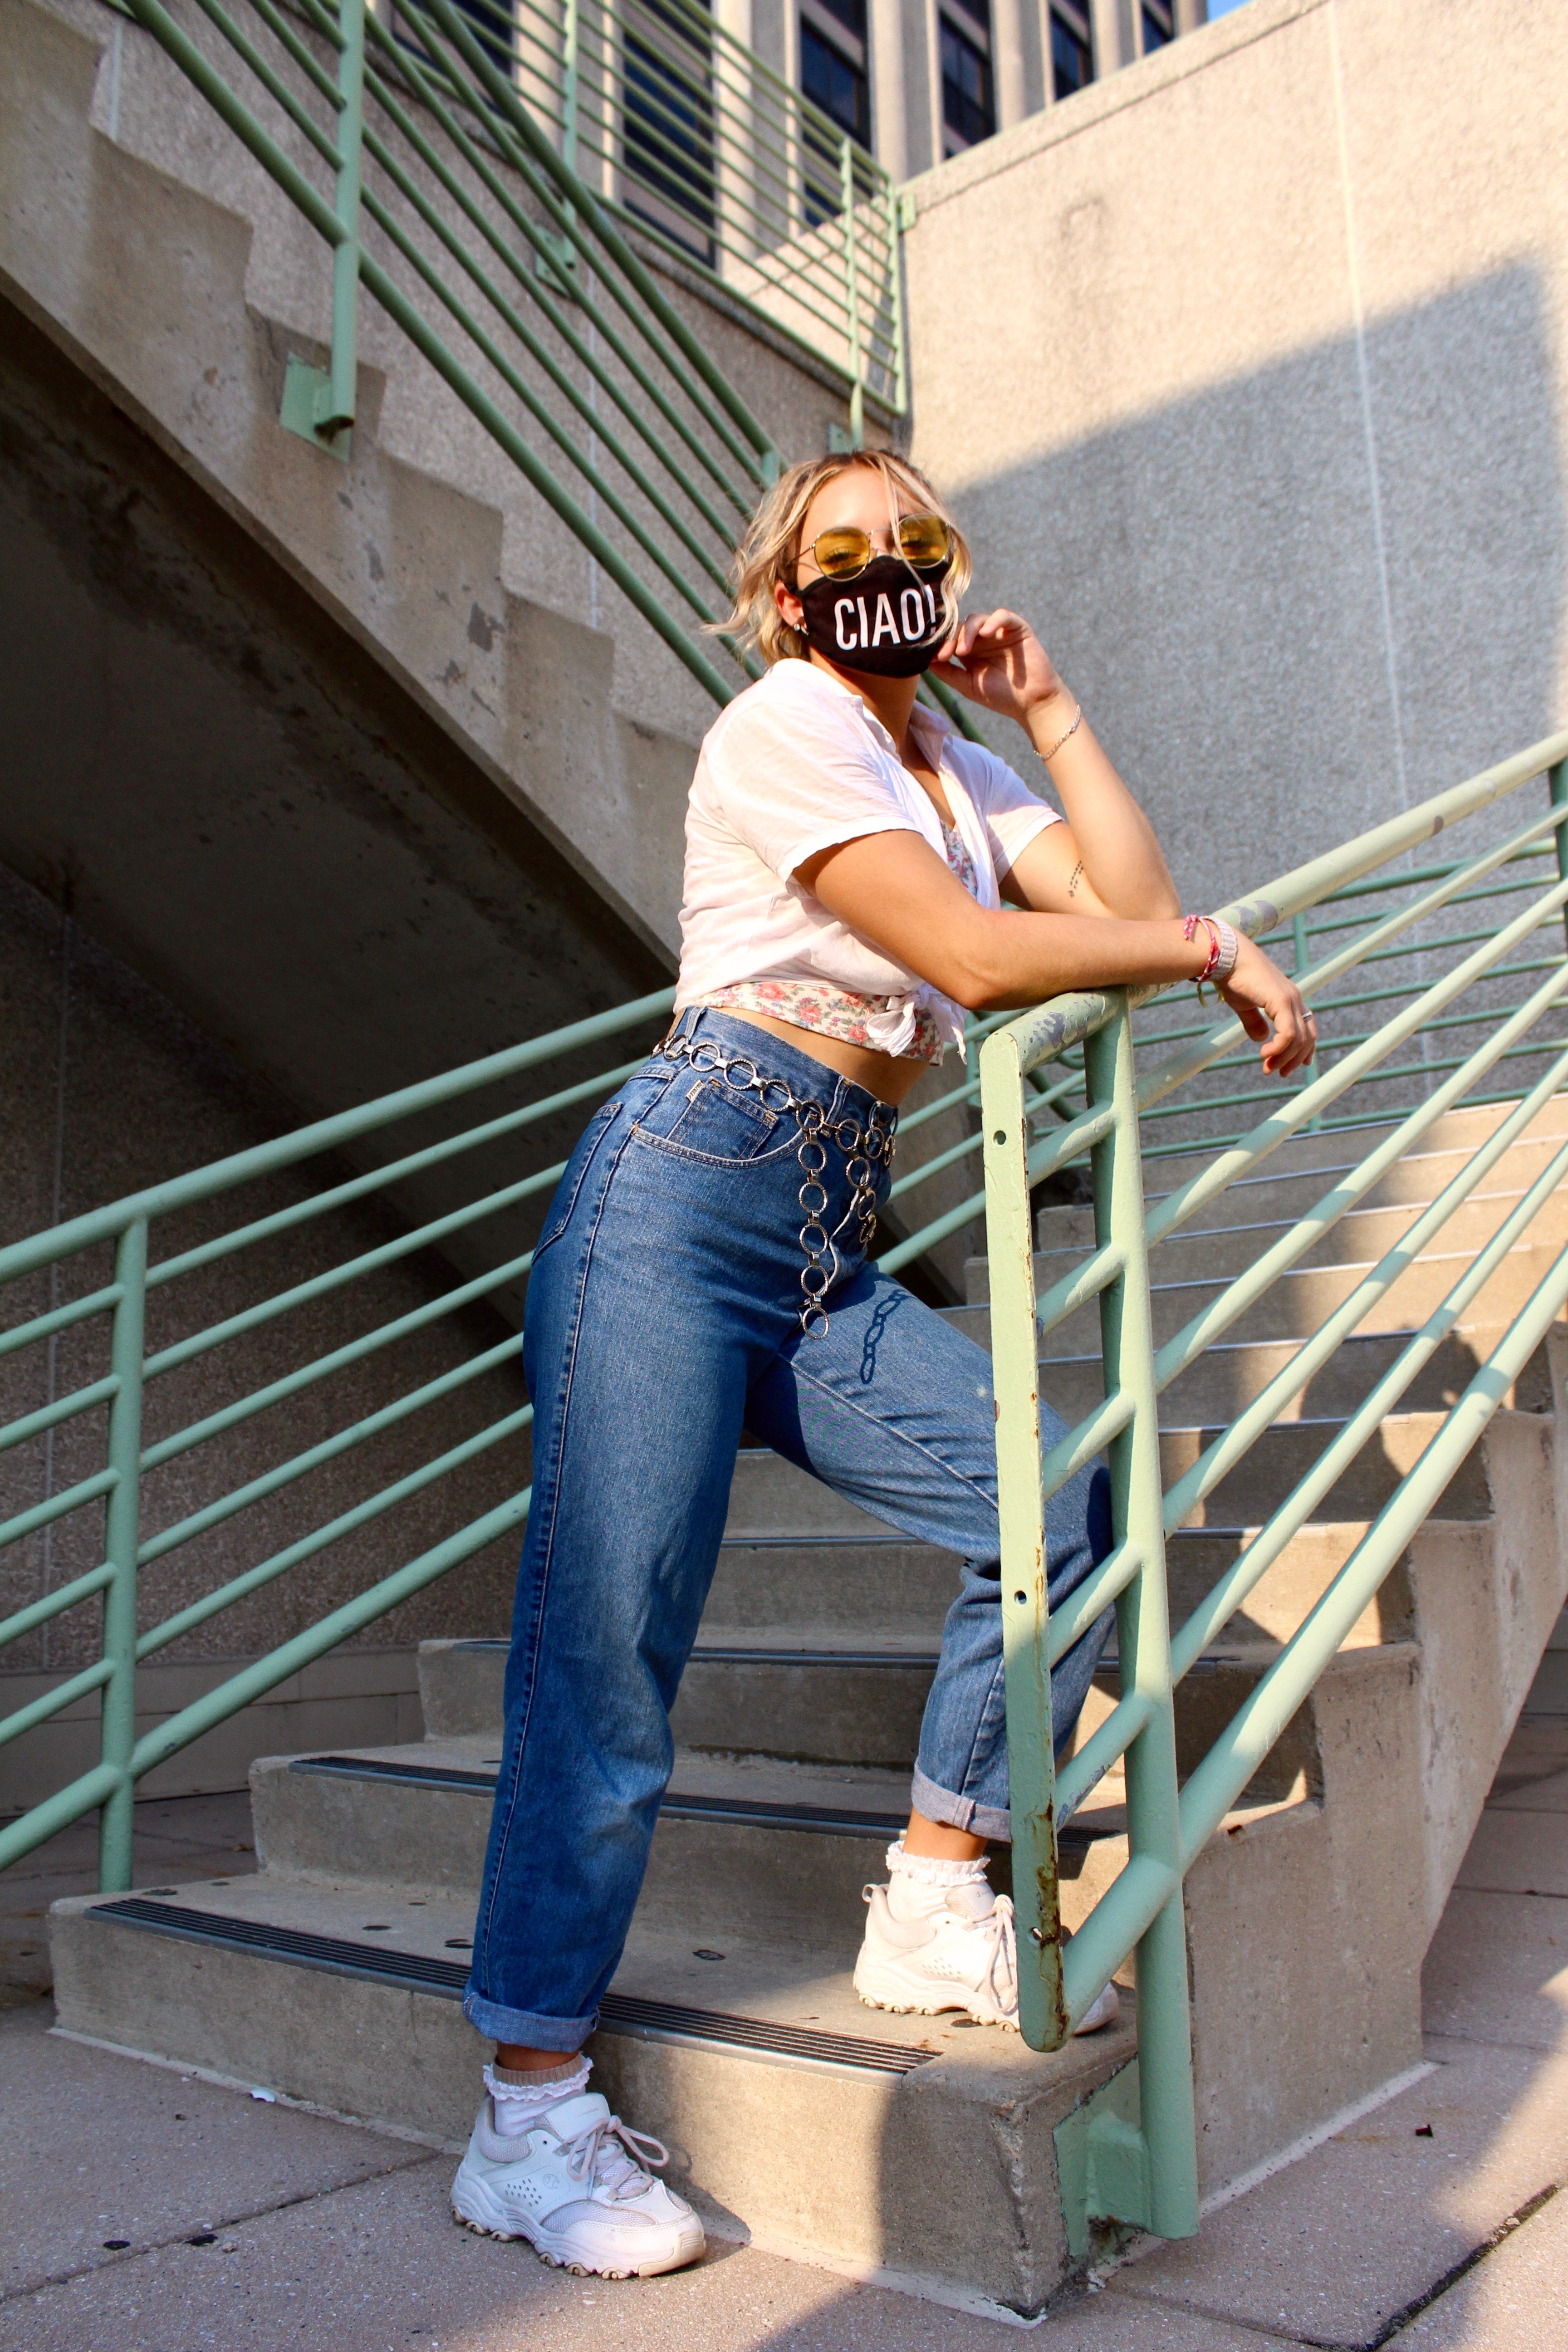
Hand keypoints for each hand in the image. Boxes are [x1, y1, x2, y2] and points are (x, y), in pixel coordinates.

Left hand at [928, 609, 1065, 728]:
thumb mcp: (968, 685)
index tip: (933, 658)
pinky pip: (1003, 615)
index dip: (940, 645)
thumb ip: (948, 672)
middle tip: (947, 655)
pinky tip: (986, 633)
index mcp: (969, 650)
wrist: (1031, 703)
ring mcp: (999, 631)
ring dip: (968, 631)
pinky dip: (993, 621)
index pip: (949, 638)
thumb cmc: (1001, 696)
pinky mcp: (1017, 628)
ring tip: (964, 650)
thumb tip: (925, 660)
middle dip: (951, 639)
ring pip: (977, 619)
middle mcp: (982, 638)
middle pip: (960, 626)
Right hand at [1218, 938, 1317, 1077]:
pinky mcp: (1281, 1001)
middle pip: (1307, 1037)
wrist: (1226, 956)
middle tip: (1276, 1072)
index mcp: (1289, 999)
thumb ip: (1255, 1022)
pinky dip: (1279, 1048)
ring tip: (1267, 1067)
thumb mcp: (1244, 1005)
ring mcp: (1290, 999)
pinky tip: (1264, 1054)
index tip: (1294, 1066)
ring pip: (1299, 1039)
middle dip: (1293, 1059)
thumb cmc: (1233, 977)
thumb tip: (1262, 1039)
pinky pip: (1289, 1033)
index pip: (1307, 1028)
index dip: (1304, 1050)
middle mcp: (1295, 999)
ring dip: (1284, 1058)